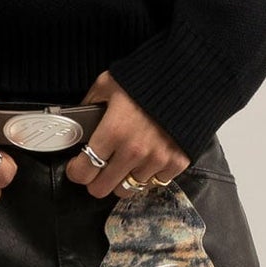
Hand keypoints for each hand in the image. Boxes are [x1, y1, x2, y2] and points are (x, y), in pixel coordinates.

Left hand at [62, 70, 188, 198]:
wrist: (190, 77)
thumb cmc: (147, 79)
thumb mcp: (108, 83)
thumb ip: (90, 103)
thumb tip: (77, 119)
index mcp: (113, 131)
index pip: (83, 171)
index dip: (76, 171)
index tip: (77, 167)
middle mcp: (134, 151)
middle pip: (102, 189)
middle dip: (96, 180)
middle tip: (98, 169)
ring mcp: (157, 160)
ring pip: (128, 189)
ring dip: (123, 177)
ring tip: (126, 162)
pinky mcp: (177, 162)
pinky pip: (155, 182)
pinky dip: (149, 175)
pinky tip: (147, 159)